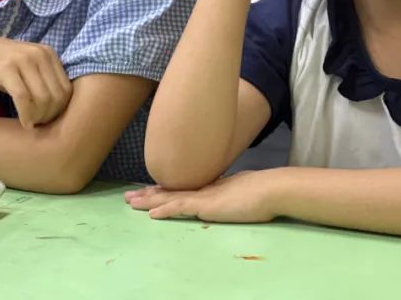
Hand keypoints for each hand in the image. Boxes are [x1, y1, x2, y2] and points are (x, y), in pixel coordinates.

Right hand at [0, 33, 72, 128]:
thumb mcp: (26, 69)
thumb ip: (42, 82)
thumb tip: (60, 110)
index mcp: (48, 53)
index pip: (66, 89)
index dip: (59, 110)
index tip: (45, 119)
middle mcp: (40, 53)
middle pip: (57, 97)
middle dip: (49, 116)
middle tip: (36, 123)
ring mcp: (24, 59)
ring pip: (43, 99)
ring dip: (38, 117)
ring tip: (30, 122)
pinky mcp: (6, 67)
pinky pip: (24, 98)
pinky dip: (26, 115)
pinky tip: (23, 123)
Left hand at [125, 171, 277, 222]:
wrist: (271, 189)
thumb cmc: (262, 192)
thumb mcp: (240, 192)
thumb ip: (230, 194)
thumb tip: (227, 196)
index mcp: (210, 186)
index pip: (181, 189)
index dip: (163, 190)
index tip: (148, 190)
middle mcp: (203, 188)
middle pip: (170, 191)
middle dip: (148, 194)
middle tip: (129, 196)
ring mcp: (204, 196)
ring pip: (169, 198)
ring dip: (148, 201)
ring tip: (131, 202)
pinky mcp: (207, 205)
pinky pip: (181, 207)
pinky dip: (165, 209)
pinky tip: (151, 213)